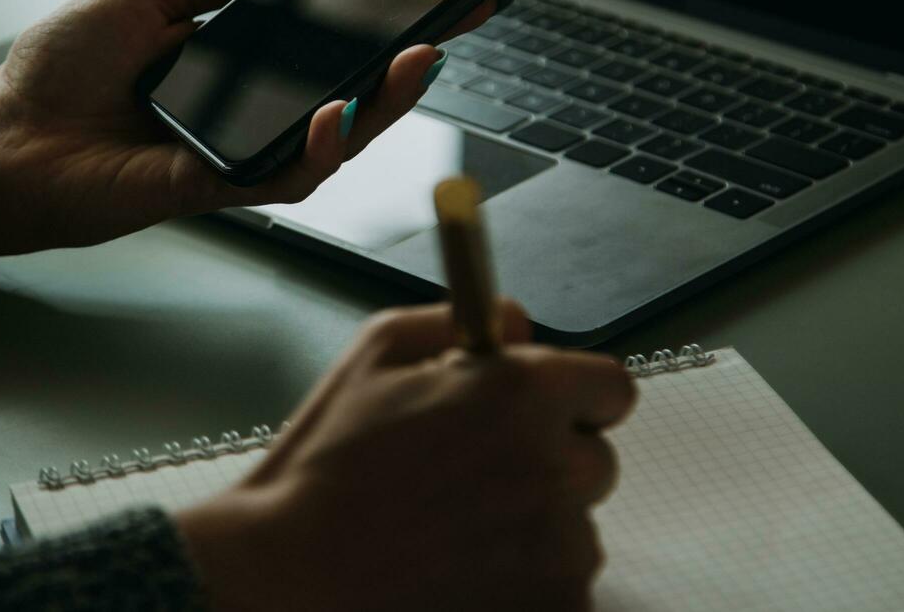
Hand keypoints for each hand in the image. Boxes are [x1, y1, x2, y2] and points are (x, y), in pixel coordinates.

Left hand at [0, 0, 497, 258]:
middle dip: (410, 59)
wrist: (0, 135)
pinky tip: (337, 110)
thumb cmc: (63, 64)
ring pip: (338, 137)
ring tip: (417, 59)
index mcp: (242, 58)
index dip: (387, 16)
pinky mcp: (219, 188)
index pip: (331, 38)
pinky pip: (289, 172)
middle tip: (458, 20)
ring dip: (384, 102)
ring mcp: (242, 152)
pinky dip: (321, 145)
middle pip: (351, 91)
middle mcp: (253, 108)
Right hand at [176, 301, 636, 611]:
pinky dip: (524, 585)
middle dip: (549, 464)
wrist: (292, 574)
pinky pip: (561, 588)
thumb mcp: (374, 354)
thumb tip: (516, 326)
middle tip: (478, 479)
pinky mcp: (553, 608)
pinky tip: (461, 574)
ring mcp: (559, 549)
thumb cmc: (324, 467)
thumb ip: (459, 321)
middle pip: (596, 462)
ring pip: (576, 530)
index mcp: (521, 393)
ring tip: (453, 534)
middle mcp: (553, 467)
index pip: (611, 388)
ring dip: (535, 530)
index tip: (549, 414)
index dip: (577, 398)